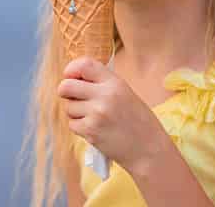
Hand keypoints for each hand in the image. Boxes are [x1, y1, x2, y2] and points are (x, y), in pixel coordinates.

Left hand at [57, 57, 172, 172]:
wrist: (149, 149)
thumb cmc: (139, 122)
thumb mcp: (126, 93)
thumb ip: (103, 84)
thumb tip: (74, 78)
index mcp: (115, 83)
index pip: (84, 65)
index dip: (71, 69)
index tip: (70, 75)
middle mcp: (105, 96)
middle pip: (66, 86)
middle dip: (65, 92)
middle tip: (74, 98)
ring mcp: (96, 114)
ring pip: (68, 107)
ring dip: (75, 112)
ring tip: (92, 118)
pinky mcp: (91, 131)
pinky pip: (72, 124)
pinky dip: (79, 127)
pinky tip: (94, 129)